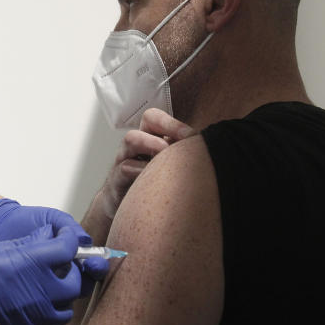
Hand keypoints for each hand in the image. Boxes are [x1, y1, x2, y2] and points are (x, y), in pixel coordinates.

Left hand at [0, 199, 108, 295]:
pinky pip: (45, 307)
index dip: (97, 267)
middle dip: (86, 279)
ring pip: (67, 299)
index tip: (92, 263)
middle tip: (81, 270)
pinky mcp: (31, 299)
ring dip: (68, 290)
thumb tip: (85, 241)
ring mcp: (47, 288)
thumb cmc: (25, 221)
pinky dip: (47, 301)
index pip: (93, 268)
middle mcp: (63, 274)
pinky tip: (42, 290)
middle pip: (84, 286)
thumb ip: (70, 227)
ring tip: (59, 278)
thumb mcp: (51, 219)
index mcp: (72, 256)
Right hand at [0, 226, 82, 324]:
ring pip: (65, 308)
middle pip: (75, 281)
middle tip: (56, 262)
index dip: (69, 241)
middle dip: (69, 269)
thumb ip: (25, 246)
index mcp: (30, 264)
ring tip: (43, 285)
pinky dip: (47, 318)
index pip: (68, 248)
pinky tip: (32, 307)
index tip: (64, 239)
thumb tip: (47, 239)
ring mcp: (33, 319)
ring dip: (60, 295)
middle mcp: (39, 293)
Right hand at [94, 109, 196, 225]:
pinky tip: (150, 178)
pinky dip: (139, 171)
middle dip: (166, 126)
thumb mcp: (164, 167)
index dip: (175, 123)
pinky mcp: (116, 179)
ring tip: (165, 153)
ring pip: (131, 139)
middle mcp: (137, 144)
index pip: (160, 118)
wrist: (122, 206)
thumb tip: (207, 152)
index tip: (193, 135)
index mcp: (151, 137)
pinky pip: (124, 168)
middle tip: (182, 139)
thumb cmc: (148, 184)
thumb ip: (179, 156)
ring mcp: (124, 159)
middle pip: (147, 119)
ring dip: (151, 143)